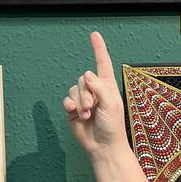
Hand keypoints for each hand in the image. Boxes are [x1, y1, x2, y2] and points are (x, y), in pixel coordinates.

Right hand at [63, 31, 127, 156]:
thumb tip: (86, 74)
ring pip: (74, 88)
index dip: (98, 48)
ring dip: (79, 101)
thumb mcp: (110, 104)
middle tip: (92, 108)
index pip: (102, 63)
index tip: (94, 34)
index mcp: (108, 86)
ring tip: (87, 115)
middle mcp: (95, 90)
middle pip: (84, 79)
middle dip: (86, 93)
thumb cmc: (113, 126)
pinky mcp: (74, 109)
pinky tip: (75, 113)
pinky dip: (70, 105)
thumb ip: (99, 88)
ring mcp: (84, 99)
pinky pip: (67, 99)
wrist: (103, 146)